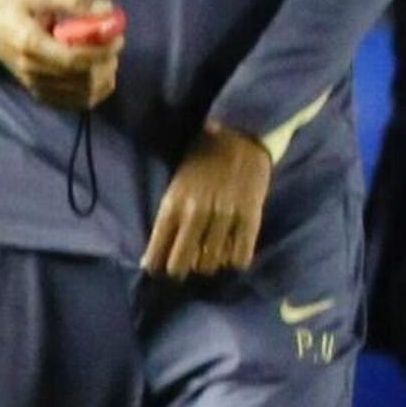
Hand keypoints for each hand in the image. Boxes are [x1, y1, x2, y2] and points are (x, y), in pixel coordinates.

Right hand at [0, 0, 123, 111]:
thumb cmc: (12, 5)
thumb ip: (75, 1)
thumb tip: (109, 11)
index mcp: (29, 44)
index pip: (73, 59)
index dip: (102, 52)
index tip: (118, 38)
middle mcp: (30, 70)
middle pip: (81, 79)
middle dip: (106, 63)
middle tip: (113, 44)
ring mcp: (33, 85)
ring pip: (82, 94)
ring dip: (103, 77)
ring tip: (106, 57)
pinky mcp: (38, 93)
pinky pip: (73, 103)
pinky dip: (94, 92)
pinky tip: (98, 75)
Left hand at [141, 125, 272, 280]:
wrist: (239, 135)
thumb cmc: (202, 159)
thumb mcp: (176, 186)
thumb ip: (170, 218)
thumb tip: (155, 257)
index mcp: (172, 205)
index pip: (156, 254)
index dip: (156, 268)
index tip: (160, 270)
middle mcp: (195, 214)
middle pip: (180, 265)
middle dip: (180, 271)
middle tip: (185, 267)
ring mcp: (224, 216)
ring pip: (210, 263)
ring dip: (208, 264)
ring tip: (211, 255)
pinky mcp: (250, 217)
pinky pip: (240, 256)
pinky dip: (234, 261)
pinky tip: (232, 254)